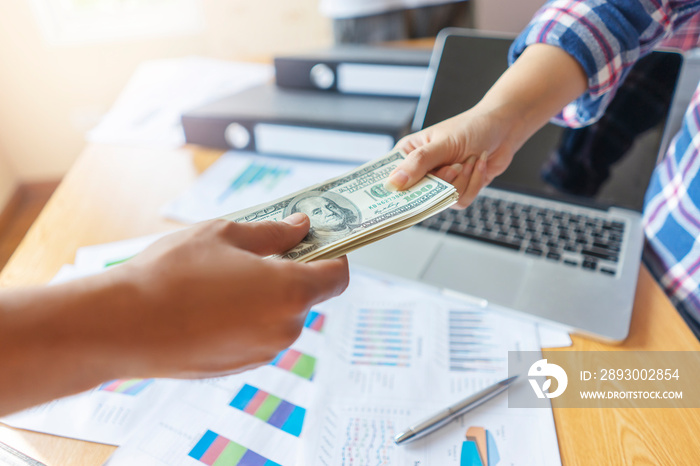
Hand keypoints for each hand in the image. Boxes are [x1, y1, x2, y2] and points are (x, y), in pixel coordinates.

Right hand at [103, 214, 348, 378]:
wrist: (123, 326)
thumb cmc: (173, 273)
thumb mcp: (225, 235)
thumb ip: (273, 233)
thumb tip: (301, 227)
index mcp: (291, 292)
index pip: (337, 276)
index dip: (332, 255)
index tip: (314, 242)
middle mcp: (285, 328)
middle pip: (307, 295)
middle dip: (289, 273)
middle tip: (252, 254)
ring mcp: (263, 352)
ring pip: (279, 316)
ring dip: (265, 296)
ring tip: (221, 279)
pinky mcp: (240, 366)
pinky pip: (257, 335)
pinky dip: (246, 319)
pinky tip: (209, 305)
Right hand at [386, 106, 518, 207]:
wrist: (503, 129)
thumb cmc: (471, 127)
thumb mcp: (442, 143)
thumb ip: (418, 163)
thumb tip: (393, 183)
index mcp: (409, 154)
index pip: (390, 178)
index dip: (390, 190)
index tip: (393, 199)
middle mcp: (421, 171)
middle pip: (416, 196)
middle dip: (441, 181)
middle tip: (452, 166)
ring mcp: (439, 184)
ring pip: (442, 200)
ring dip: (462, 180)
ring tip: (469, 159)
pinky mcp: (457, 192)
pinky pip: (460, 200)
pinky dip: (473, 183)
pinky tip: (478, 164)